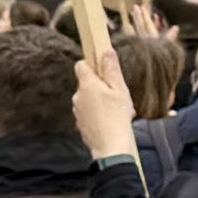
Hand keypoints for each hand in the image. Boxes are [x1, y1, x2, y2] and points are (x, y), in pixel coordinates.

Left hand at [70, 49, 141, 163]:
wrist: (110, 147)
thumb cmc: (117, 117)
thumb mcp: (119, 90)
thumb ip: (111, 70)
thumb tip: (106, 51)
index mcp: (86, 85)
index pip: (81, 65)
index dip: (92, 64)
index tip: (104, 68)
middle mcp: (77, 96)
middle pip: (87, 82)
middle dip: (101, 85)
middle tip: (117, 94)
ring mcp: (77, 110)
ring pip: (89, 98)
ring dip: (101, 99)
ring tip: (116, 110)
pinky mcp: (80, 122)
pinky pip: (89, 111)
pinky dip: (98, 112)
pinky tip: (111, 119)